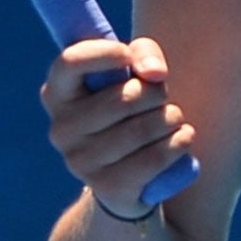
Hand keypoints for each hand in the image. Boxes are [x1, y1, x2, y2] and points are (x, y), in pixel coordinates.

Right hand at [40, 37, 194, 217]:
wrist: (127, 176)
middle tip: (162, 98)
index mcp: (58, 93)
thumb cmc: (129, 109)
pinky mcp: (107, 187)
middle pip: (124, 97)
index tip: (127, 56)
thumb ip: (143, 55)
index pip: (70, 62)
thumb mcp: (133, 73)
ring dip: (172, 119)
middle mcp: (61, 129)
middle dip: (156, 93)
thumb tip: (154, 74)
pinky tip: (182, 138)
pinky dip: (178, 144)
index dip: (103, 53)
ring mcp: (81, 162)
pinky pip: (154, 159)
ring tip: (173, 120)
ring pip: (143, 129)